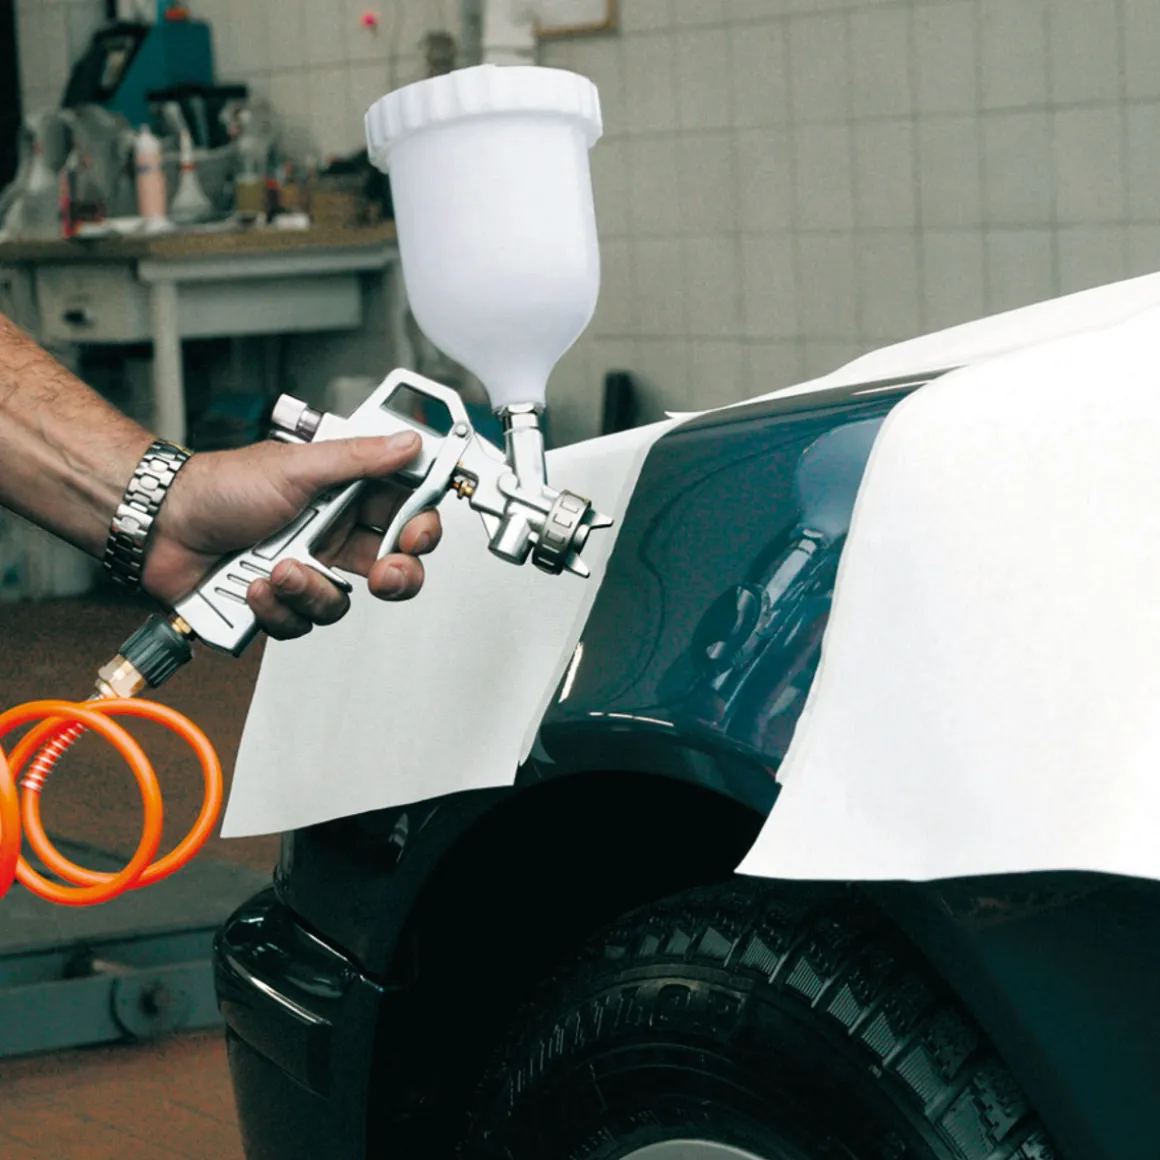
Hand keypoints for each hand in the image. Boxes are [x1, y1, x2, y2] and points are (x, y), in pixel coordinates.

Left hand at [142, 432, 441, 639]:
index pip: (403, 514)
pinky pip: (301, 623)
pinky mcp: (278, 603)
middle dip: (394, 575)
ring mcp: (305, 570)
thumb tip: (408, 443)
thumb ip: (358, 458)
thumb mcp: (296, 467)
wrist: (158, 527)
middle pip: (389, 567)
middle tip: (384, 574)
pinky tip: (254, 585)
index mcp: (340, 496)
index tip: (416, 536)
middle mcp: (328, 535)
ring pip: (343, 602)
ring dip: (312, 590)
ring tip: (280, 570)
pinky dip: (276, 608)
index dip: (420, 529)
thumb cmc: (217, 488)